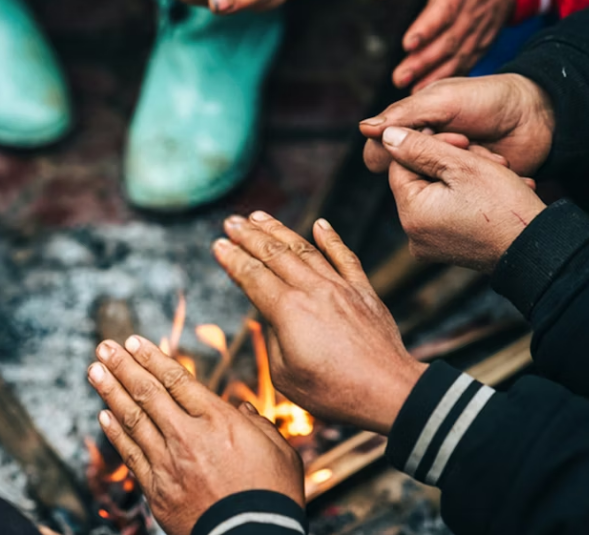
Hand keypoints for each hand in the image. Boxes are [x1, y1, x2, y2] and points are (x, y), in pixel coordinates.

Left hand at [87, 336, 303, 534]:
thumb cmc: (273, 496)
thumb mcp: (279, 451)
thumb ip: (259, 425)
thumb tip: (244, 413)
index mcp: (218, 420)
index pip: (176, 379)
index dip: (151, 358)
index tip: (133, 342)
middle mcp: (188, 435)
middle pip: (148, 392)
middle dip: (122, 366)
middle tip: (103, 348)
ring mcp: (168, 462)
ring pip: (132, 419)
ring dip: (110, 392)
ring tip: (94, 371)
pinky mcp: (157, 489)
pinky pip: (130, 454)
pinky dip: (115, 433)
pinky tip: (104, 416)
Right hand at [213, 212, 426, 434]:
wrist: (389, 392)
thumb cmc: (334, 392)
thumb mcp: (285, 374)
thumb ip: (274, 337)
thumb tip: (274, 316)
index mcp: (288, 311)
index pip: (252, 276)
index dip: (232, 259)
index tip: (218, 244)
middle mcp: (313, 290)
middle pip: (273, 254)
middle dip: (248, 235)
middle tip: (231, 221)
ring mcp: (340, 287)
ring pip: (304, 249)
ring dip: (279, 230)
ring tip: (259, 216)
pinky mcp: (364, 292)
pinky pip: (345, 258)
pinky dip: (332, 239)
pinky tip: (321, 224)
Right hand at [361, 74, 555, 175]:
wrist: (537, 115)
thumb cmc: (488, 98)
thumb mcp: (443, 100)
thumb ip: (404, 114)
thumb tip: (364, 129)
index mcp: (409, 126)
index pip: (381, 149)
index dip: (399, 151)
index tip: (428, 141)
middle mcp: (422, 150)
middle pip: (406, 171)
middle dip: (435, 161)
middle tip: (465, 142)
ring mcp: (443, 171)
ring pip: (433, 187)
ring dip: (459, 172)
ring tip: (487, 154)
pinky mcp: (465, 188)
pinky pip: (458, 197)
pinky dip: (477, 185)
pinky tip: (499, 168)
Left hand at [377, 0, 514, 90]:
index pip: (443, 11)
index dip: (426, 28)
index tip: (407, 44)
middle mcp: (471, 12)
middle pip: (447, 40)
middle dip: (423, 62)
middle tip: (399, 78)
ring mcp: (478, 31)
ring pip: (457, 56)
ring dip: (434, 75)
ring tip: (411, 90)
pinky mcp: (482, 44)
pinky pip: (466, 63)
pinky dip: (449, 78)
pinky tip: (429, 90)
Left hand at [381, 126, 546, 271]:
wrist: (536, 249)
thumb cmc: (503, 206)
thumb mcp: (461, 165)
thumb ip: (420, 148)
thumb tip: (386, 136)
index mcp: (410, 214)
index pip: (401, 165)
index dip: (427, 145)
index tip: (458, 139)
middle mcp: (413, 235)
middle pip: (421, 180)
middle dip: (453, 162)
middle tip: (487, 157)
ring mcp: (429, 245)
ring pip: (439, 194)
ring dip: (467, 177)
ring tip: (499, 172)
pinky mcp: (447, 249)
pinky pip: (450, 212)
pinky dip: (471, 198)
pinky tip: (497, 191)